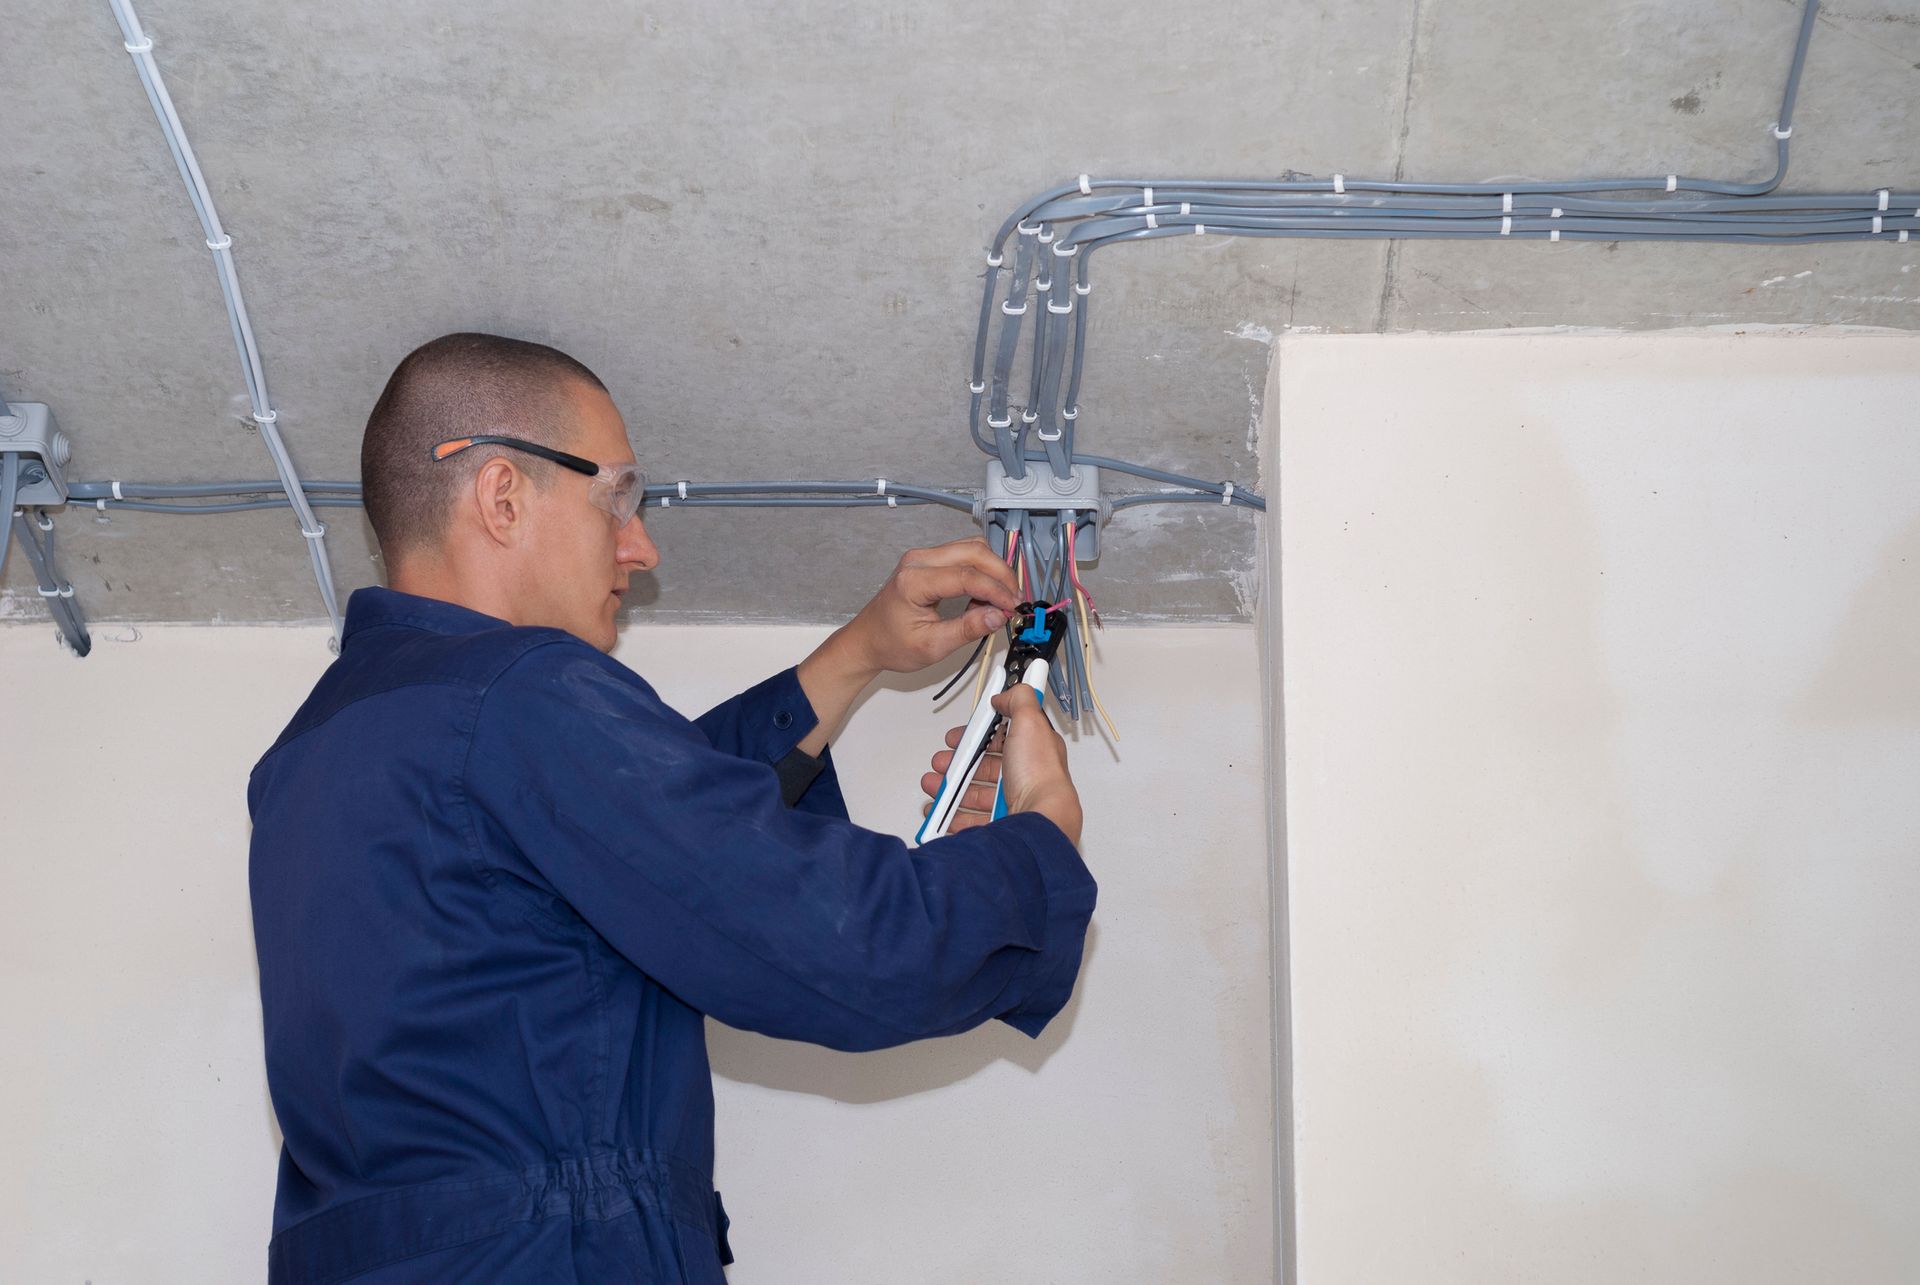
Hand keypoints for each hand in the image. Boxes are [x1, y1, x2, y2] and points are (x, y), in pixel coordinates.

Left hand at [836, 537, 1021, 676]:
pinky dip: (982, 572)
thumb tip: (997, 616)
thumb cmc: (890, 644)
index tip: (1013, 607)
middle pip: (974, 551)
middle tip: (1014, 601)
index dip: (996, 590)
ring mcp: (924, 557)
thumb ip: (967, 629)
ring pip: (973, 549)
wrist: (867, 641)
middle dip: (1001, 575)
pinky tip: (983, 597)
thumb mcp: (931, 646)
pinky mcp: (930, 561)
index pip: (967, 575)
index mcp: (914, 580)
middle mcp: (919, 560)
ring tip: (999, 601)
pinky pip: (965, 555)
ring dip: (993, 571)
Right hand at [921, 687, 1081, 846]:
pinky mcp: (1002, 824)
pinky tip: (941, 811)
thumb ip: (1019, 700)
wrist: (1040, 822)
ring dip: (950, 788)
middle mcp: (1025, 777)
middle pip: (986, 767)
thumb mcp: (1031, 722)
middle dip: (959, 763)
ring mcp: (1014, 802)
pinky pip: (973, 821)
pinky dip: (953, 815)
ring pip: (976, 793)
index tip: (959, 736)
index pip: (1003, 737)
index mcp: (1033, 751)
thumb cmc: (1039, 776)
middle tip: (941, 762)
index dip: (979, 735)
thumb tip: (1007, 693)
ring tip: (933, 786)